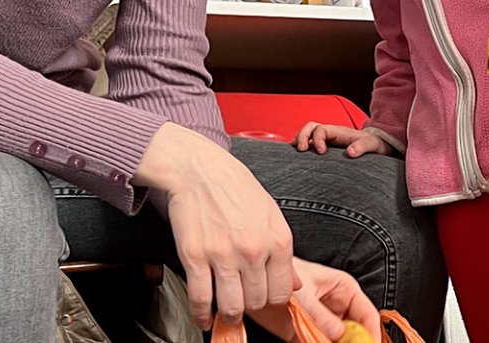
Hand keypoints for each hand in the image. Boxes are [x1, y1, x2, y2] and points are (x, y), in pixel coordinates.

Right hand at [137, 122, 295, 330]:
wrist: (200, 170)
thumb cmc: (236, 189)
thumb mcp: (272, 216)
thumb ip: (283, 254)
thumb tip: (294, 284)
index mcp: (278, 240)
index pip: (282, 292)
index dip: (272, 301)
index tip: (263, 300)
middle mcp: (254, 251)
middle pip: (257, 303)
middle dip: (250, 307)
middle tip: (242, 303)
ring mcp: (223, 255)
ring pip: (231, 307)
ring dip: (229, 316)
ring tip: (226, 313)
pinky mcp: (195, 257)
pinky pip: (200, 299)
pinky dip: (202, 315)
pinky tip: (204, 317)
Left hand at [245, 258, 381, 342]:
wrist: (257, 281)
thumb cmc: (282, 274)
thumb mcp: (304, 295)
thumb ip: (321, 316)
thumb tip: (338, 335)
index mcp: (345, 290)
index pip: (368, 314)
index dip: (371, 333)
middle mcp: (338, 308)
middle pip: (355, 332)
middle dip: (352, 342)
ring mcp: (324, 322)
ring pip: (337, 341)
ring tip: (317, 339)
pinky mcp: (307, 333)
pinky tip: (309, 341)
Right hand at [293, 122, 393, 157]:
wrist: (378, 147)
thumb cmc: (375, 145)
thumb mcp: (372, 145)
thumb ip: (363, 147)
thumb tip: (350, 152)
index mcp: (339, 131)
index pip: (321, 129)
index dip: (317, 139)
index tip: (321, 152)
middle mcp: (331, 134)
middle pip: (310, 127)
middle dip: (302, 136)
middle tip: (300, 150)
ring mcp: (327, 140)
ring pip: (307, 134)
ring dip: (299, 140)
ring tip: (294, 152)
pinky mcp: (326, 149)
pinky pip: (310, 144)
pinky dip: (301, 147)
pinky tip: (297, 158)